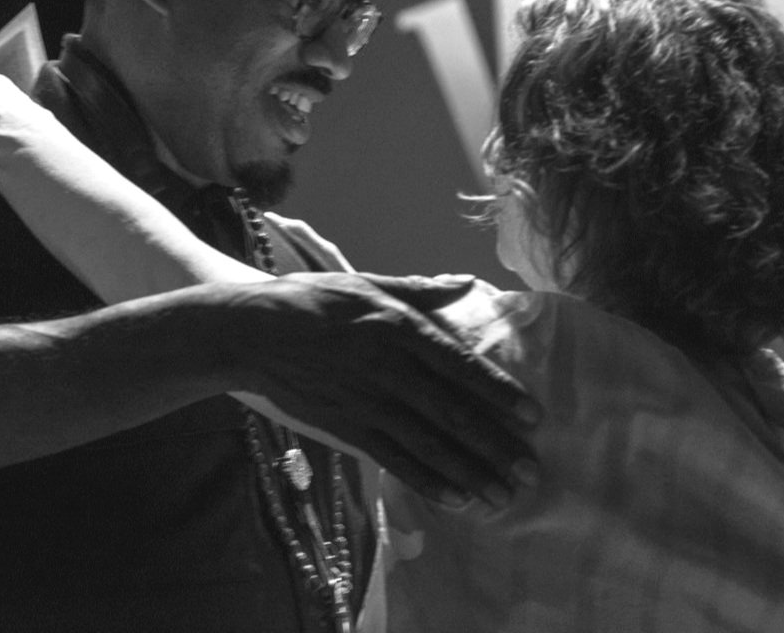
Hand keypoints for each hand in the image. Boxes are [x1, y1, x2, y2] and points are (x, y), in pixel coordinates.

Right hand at [221, 272, 539, 508]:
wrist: (250, 332)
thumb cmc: (309, 301)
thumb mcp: (366, 283)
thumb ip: (419, 290)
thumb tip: (466, 284)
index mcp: (400, 327)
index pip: (460, 365)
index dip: (498, 393)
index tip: (533, 417)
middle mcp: (389, 367)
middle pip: (452, 412)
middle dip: (494, 446)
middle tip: (531, 472)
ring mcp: (366, 400)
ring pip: (428, 443)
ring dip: (468, 472)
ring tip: (502, 497)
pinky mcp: (345, 426)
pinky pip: (392, 458)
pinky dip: (425, 480)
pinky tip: (454, 498)